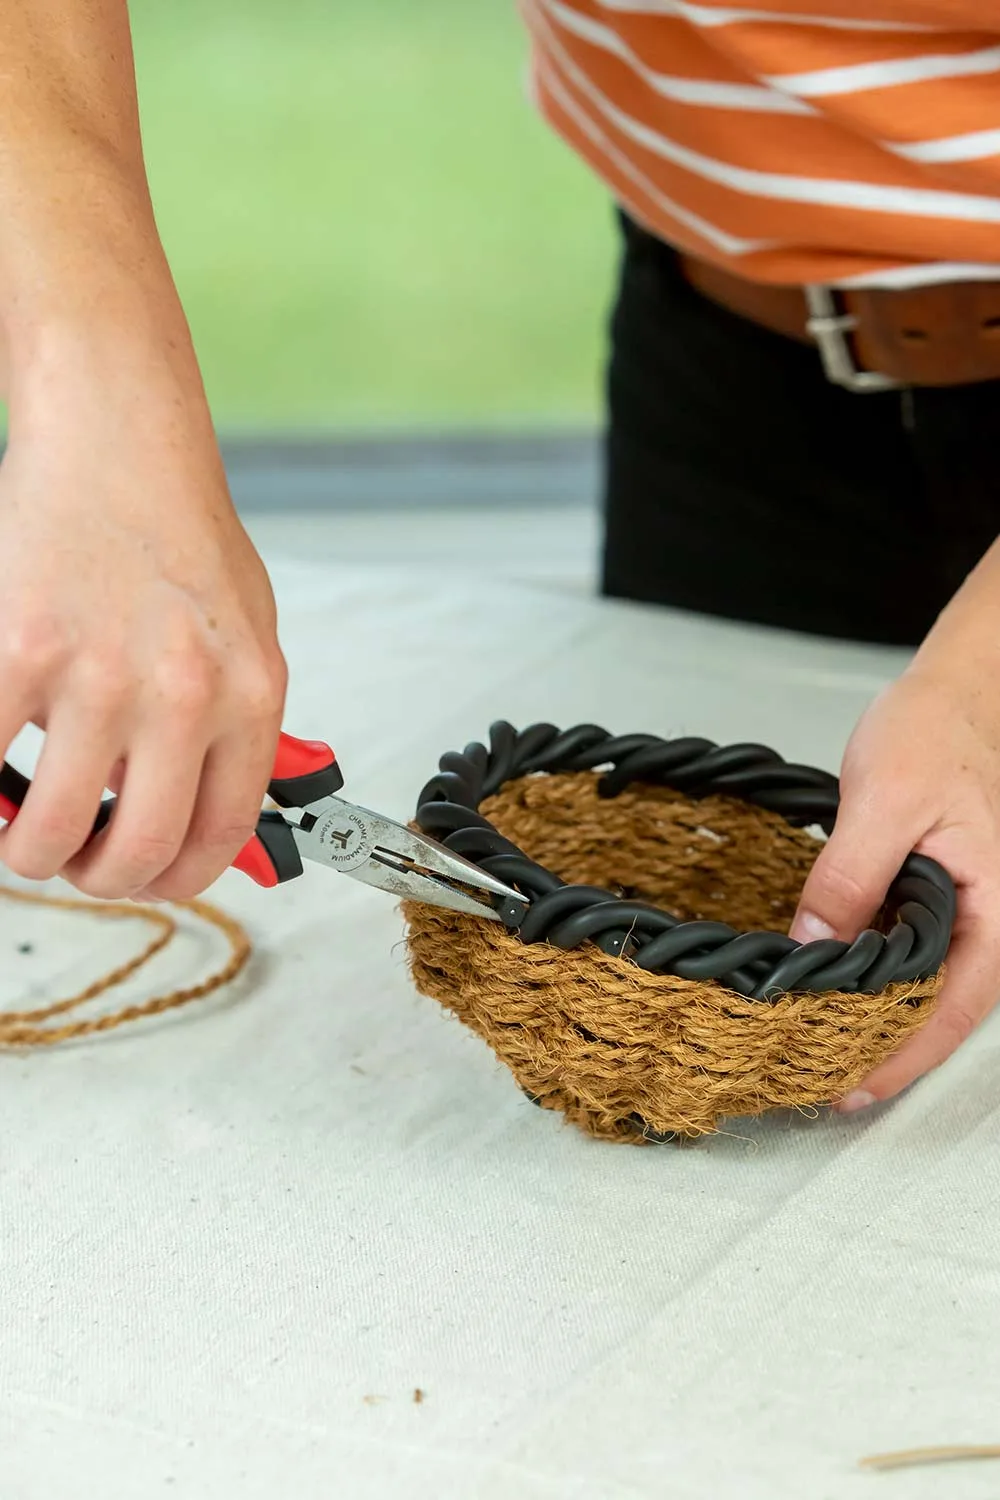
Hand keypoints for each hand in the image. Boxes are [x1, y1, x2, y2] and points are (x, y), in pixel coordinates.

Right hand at [0, 316, 286, 900]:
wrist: (119, 442)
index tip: (144, 880)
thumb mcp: (248, 637)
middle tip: (73, 860)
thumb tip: (216, 820)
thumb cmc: (180, 535)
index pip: (218, 836)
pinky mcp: (17, 651)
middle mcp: (182, 695)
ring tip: (18, 826)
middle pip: (134, 853)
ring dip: (25, 850)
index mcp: (248, 698)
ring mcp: (98, 676)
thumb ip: (235, 730)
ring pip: (45, 833)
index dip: (174, 879)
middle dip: (95, 877)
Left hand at [789, 663, 999, 1112]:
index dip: (905, 1057)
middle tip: (819, 1078)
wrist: (953, 693)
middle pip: (940, 1008)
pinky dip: (868, 971)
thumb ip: (849, 875)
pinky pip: (904, 946)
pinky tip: (827, 980)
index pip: (955, 1008)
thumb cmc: (935, 733)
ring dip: (874, 1015)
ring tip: (816, 1043)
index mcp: (994, 907)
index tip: (855, 1088)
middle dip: (884, 1049)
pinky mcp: (933, 894)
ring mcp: (962, 908)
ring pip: (921, 982)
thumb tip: (812, 942)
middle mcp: (987, 919)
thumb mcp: (883, 801)